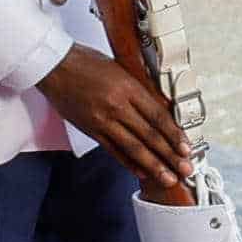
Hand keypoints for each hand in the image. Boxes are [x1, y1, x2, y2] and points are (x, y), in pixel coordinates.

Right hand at [40, 45, 191, 189]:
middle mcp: (116, 106)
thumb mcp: (123, 69)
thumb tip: (163, 110)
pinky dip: (128, 162)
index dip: (175, 135)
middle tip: (185, 169)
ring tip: (168, 178)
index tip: (187, 148)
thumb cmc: (88, 63)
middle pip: (148, 136)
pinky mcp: (89, 129)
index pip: (158, 117)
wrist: (54, 66)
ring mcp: (101, 120)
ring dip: (152, 165)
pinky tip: (141, 172)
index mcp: (128, 89)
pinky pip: (112, 149)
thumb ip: (141, 90)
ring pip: (132, 147)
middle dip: (170, 156)